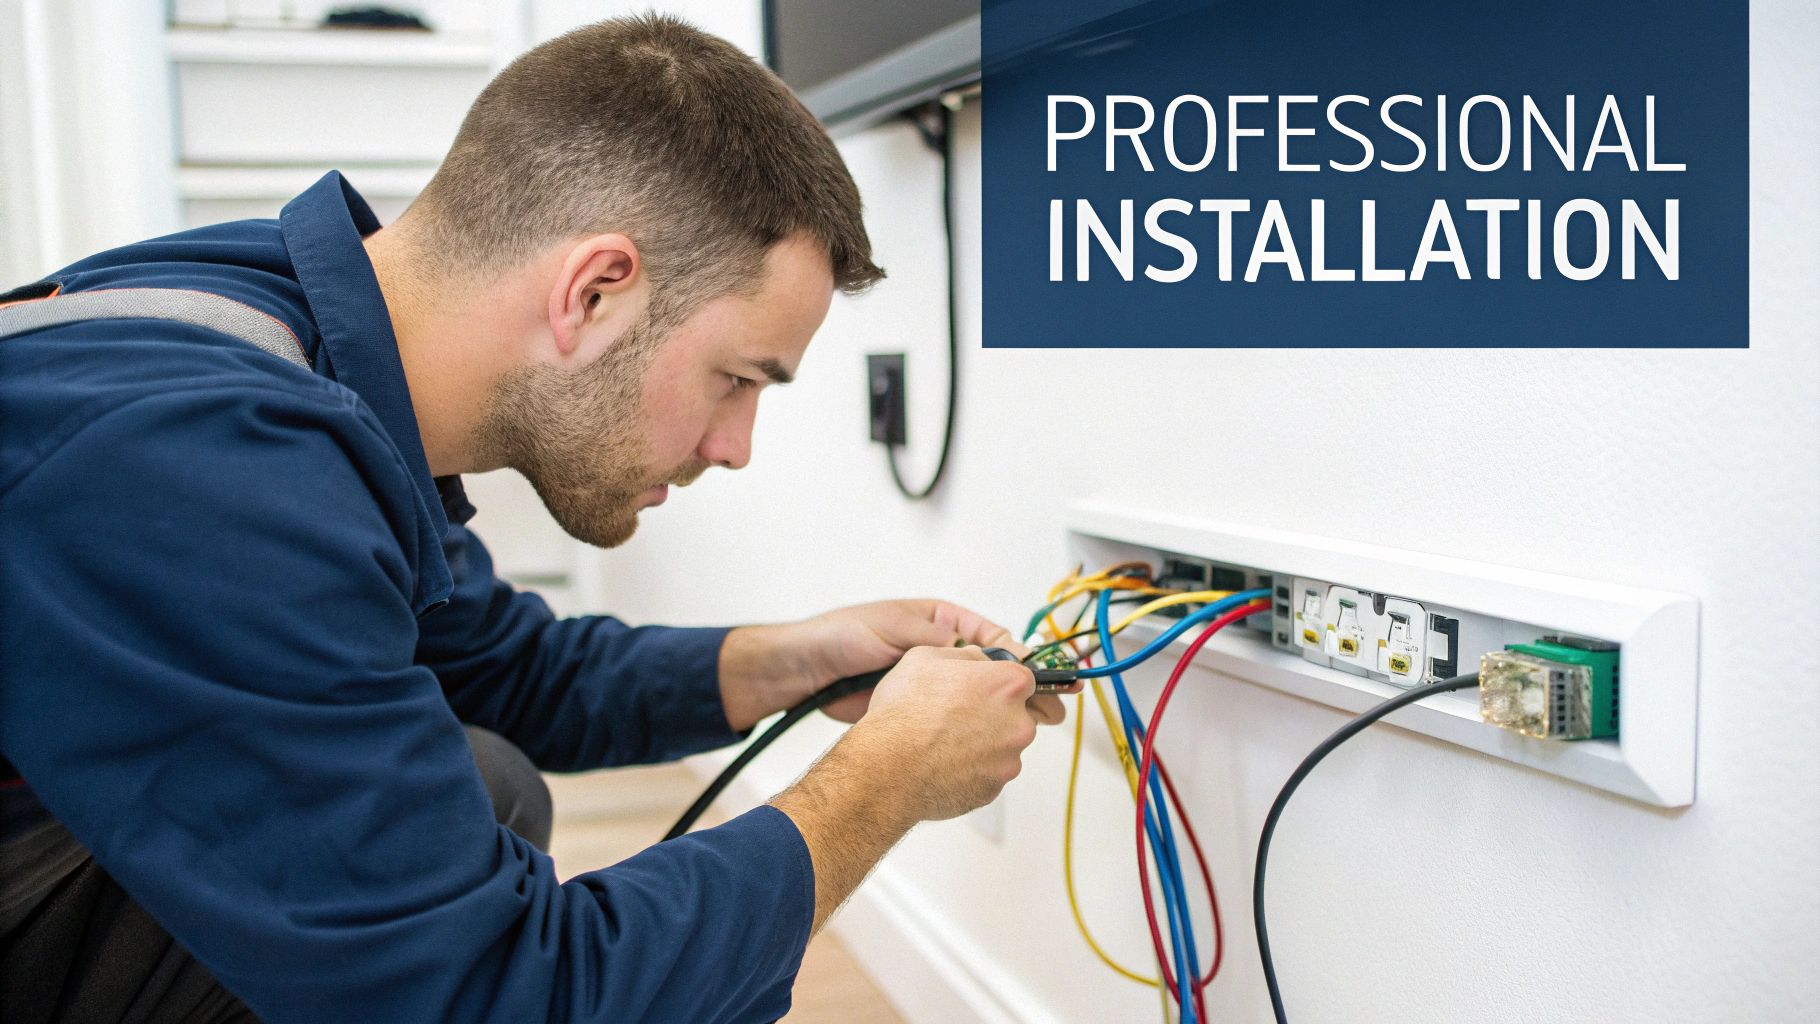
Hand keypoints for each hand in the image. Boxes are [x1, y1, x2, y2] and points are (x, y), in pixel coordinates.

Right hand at [768, 644, 1043, 932]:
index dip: (1001, 683)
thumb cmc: (903, 713)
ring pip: (1002, 747)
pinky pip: (987, 774)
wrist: (886, 767)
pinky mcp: (993, 789)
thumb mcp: (926, 656)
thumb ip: (967, 655)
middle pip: (1019, 715)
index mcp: (1008, 684)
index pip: (1026, 679)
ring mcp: (1008, 760)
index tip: (986, 689)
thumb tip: (981, 660)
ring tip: (943, 741)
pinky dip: (971, 770)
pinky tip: (942, 762)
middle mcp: (1018, 723)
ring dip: (982, 743)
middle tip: (958, 716)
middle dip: (994, 714)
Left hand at [789, 599, 1066, 724]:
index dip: (1018, 655)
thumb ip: (934, 636)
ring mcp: (932, 683)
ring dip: (1002, 712)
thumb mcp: (891, 627)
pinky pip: (953, 718)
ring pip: (977, 698)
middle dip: (1022, 687)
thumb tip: (975, 644)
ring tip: (1031, 726)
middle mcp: (942, 652)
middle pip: (992, 670)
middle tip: (1050, 703)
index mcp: (940, 622)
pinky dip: (972, 728)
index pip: (991, 637)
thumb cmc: (842, 636)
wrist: (804, 672)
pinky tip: (989, 739)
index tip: (1036, 672)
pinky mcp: (918, 708)